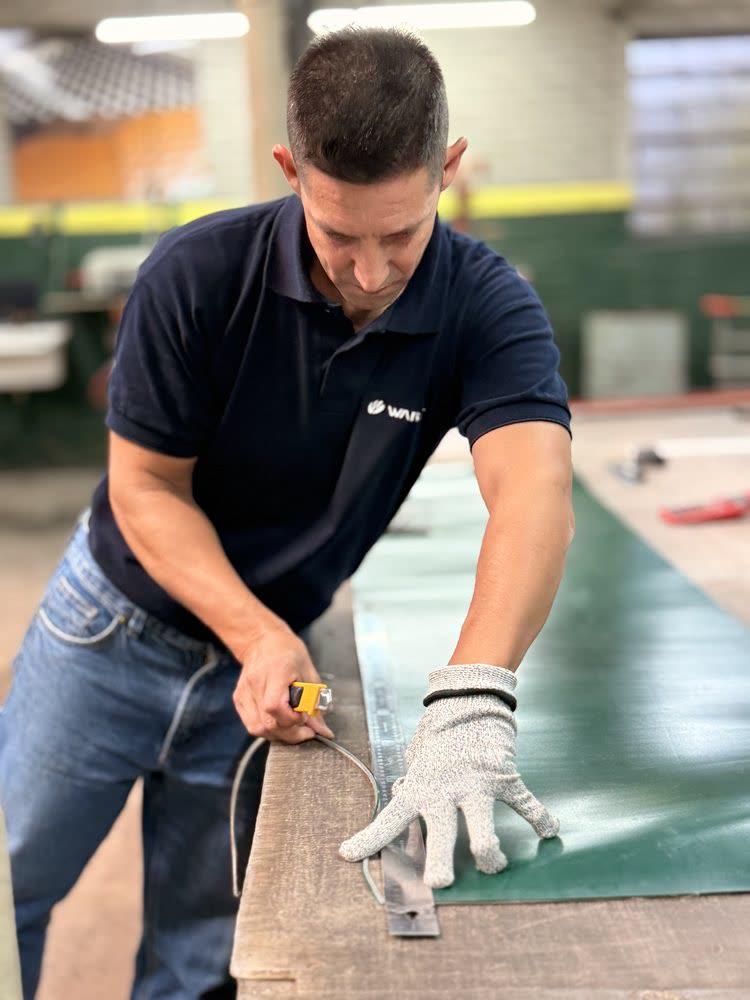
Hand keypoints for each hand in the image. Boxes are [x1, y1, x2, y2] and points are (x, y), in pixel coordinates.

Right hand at [233, 624, 334, 743]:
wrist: (263, 641)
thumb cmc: (288, 652)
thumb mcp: (309, 673)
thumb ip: (314, 703)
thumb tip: (323, 731)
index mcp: (275, 671)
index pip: (275, 706)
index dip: (293, 719)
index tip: (305, 717)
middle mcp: (256, 683)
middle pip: (267, 723)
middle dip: (290, 734)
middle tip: (306, 731)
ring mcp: (244, 692)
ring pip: (258, 728)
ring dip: (278, 735)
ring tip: (293, 727)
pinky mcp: (238, 698)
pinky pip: (251, 724)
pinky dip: (267, 730)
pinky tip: (279, 722)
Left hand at [339, 664, 558, 886]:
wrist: (469, 698)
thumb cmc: (440, 734)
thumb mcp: (419, 758)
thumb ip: (414, 781)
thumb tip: (403, 794)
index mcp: (419, 787)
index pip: (390, 817)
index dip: (368, 838)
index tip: (348, 854)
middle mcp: (446, 791)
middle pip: (441, 835)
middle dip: (439, 863)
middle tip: (438, 883)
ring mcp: (476, 786)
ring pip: (483, 829)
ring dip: (489, 854)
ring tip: (492, 864)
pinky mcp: (504, 778)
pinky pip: (525, 803)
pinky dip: (540, 818)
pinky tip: (549, 830)